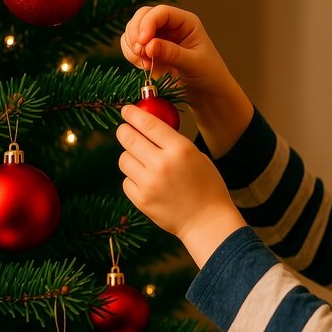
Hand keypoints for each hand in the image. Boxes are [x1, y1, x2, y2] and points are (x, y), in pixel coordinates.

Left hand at [116, 104, 245, 267]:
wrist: (207, 221)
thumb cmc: (207, 187)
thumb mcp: (197, 156)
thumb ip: (173, 143)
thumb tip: (148, 128)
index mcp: (179, 149)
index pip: (148, 124)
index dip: (133, 114)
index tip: (126, 110)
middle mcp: (161, 164)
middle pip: (128, 138)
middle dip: (124, 131)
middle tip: (125, 131)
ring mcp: (149, 183)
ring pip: (124, 160)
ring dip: (130, 157)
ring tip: (143, 163)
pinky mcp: (141, 200)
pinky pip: (126, 181)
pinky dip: (133, 179)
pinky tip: (147, 183)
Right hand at [120, 5, 252, 156]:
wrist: (208, 95)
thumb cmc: (209, 76)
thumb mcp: (194, 64)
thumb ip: (172, 53)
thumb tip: (149, 45)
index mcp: (185, 22)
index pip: (161, 12)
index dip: (148, 23)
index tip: (143, 42)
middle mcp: (170, 26)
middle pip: (142, 16)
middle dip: (136, 33)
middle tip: (140, 52)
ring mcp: (158, 38)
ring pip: (133, 30)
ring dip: (132, 45)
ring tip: (145, 63)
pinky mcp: (150, 53)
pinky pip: (131, 47)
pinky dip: (131, 55)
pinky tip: (144, 66)